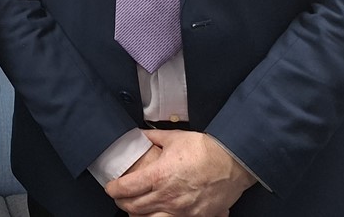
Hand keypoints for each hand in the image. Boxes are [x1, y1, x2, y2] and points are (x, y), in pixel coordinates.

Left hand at [105, 130, 253, 216]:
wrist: (234, 162)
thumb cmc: (206, 149)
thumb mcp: (173, 137)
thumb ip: (152, 137)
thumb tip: (139, 135)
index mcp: (159, 176)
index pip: (126, 188)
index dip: (113, 189)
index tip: (110, 187)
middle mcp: (168, 196)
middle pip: (134, 207)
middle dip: (122, 203)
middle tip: (119, 197)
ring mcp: (181, 210)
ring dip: (138, 215)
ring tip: (134, 209)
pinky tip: (156, 215)